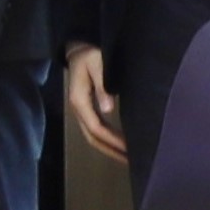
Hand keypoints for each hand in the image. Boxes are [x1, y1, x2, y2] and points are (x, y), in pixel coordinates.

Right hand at [64, 44, 123, 162]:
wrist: (78, 48)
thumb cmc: (90, 54)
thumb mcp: (97, 64)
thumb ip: (102, 85)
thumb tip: (108, 108)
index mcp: (80, 101)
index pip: (96, 128)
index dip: (112, 140)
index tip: (129, 149)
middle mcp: (78, 109)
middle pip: (92, 138)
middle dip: (110, 151)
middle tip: (130, 161)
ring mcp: (81, 110)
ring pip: (92, 136)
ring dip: (108, 148)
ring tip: (127, 157)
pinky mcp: (86, 108)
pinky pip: (95, 129)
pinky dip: (107, 139)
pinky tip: (119, 143)